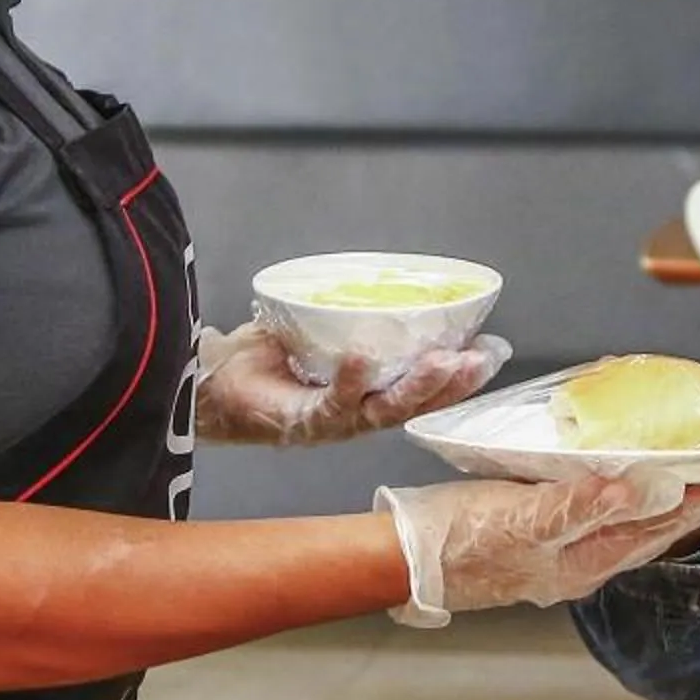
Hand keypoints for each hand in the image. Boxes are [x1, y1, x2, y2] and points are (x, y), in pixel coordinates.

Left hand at [194, 322, 511, 447]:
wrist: (209, 380)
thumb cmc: (262, 357)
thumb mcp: (318, 326)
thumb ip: (351, 312)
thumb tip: (388, 276)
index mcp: (367, 394)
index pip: (422, 387)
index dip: (458, 374)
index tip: (490, 350)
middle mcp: (356, 414)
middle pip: (415, 405)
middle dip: (451, 384)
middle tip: (479, 360)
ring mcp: (331, 423)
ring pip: (385, 411)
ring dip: (417, 387)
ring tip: (442, 361)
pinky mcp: (301, 423)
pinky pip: (333, 405)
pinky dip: (352, 379)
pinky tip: (366, 357)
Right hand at [375, 470, 699, 627]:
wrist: (400, 560)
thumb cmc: (457, 538)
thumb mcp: (522, 518)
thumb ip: (587, 504)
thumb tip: (654, 489)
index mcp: (591, 557)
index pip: (675, 520)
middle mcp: (588, 560)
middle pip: (668, 523)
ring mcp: (567, 551)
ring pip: (642, 520)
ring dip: (683, 495)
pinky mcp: (544, 536)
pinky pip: (608, 512)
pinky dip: (636, 493)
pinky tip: (637, 480)